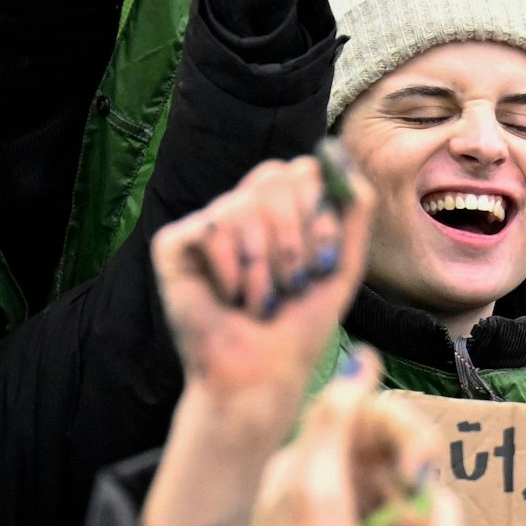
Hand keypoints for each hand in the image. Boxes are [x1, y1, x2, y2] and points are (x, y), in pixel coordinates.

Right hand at [142, 148, 374, 525]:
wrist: (261, 376)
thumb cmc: (300, 328)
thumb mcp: (342, 262)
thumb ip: (353, 205)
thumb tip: (334, 148)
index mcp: (277, 212)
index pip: (300, 170)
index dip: (317, 212)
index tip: (321, 265)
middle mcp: (238, 210)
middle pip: (272, 178)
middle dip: (293, 239)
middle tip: (292, 286)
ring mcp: (204, 225)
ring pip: (242, 207)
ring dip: (264, 265)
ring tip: (261, 301)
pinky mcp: (172, 245)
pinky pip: (210, 227)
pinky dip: (231, 269)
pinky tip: (229, 298)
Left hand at [187, 353, 460, 525]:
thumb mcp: (309, 490)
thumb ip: (334, 419)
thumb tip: (362, 355)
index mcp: (319, 461)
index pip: (389, 418)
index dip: (415, 441)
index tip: (416, 473)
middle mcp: (348, 490)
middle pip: (427, 471)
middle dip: (422, 517)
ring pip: (441, 519)